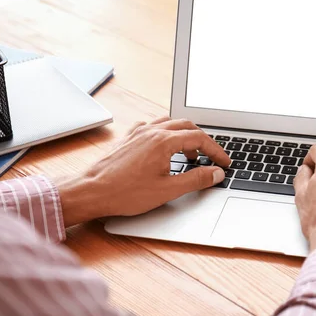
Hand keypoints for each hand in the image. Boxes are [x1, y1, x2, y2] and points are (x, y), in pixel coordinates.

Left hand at [56, 117, 230, 226]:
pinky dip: (166, 133)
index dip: (216, 150)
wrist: (91, 191)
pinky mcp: (128, 137)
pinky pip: (153, 126)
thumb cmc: (125, 193)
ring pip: (170, 122)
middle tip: (211, 157)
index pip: (199, 138)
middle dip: (203, 140)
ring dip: (185, 134)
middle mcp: (151, 131)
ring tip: (190, 153)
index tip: (224, 162)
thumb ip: (195, 179)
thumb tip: (215, 173)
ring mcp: (138, 132)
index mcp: (163, 141)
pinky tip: (165, 147)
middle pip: (187, 125)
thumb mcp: (168, 190)